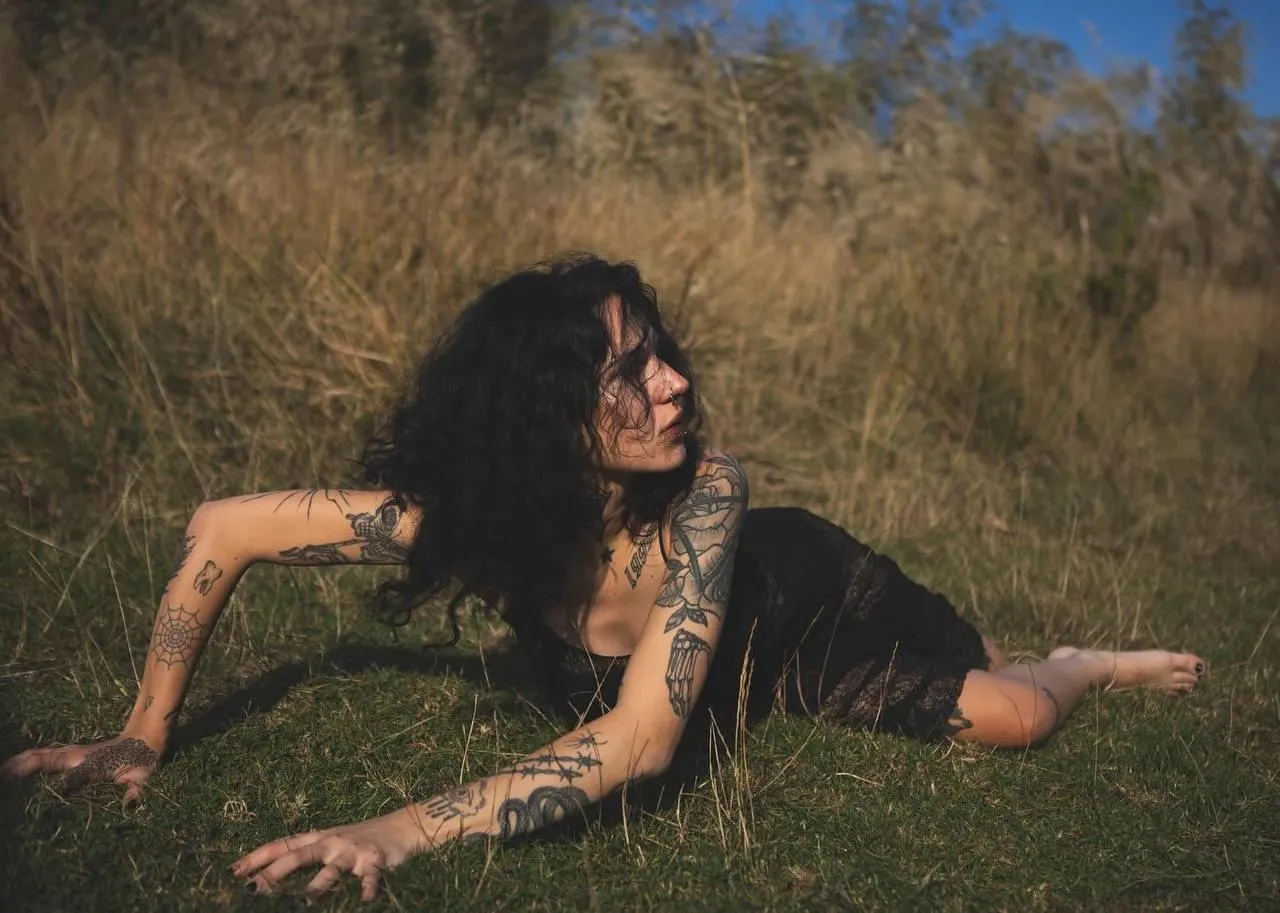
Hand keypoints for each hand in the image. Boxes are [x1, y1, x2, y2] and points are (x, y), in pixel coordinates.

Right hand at [1, 733, 160, 802]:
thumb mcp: (142, 777)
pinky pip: (43, 756)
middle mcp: (74, 755)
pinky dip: (26, 760)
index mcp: (87, 763)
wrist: (147, 736)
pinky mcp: (71, 754)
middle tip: (0, 778)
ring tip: (1, 774)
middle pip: (39, 759)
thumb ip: (137, 790)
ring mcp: (71, 753)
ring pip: (38, 755)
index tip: (22, 789)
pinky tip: (14, 767)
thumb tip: (131, 804)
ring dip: (17, 762)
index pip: (62, 774)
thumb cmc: (144, 759)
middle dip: (16, 768)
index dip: (47, 783)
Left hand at [232, 808, 427, 900]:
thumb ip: (306, 854)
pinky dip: (368, 890)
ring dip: (317, 886)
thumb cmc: (360, 839)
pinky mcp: (375, 861)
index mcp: (318, 838)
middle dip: (275, 873)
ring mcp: (353, 852)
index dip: (258, 856)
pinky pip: (370, 879)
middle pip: (299, 856)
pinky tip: (365, 902)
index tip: (233, 870)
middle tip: (252, 888)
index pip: (282, 845)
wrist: (401, 827)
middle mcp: (332, 842)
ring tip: (303, 903)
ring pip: (331, 870)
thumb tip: (270, 872)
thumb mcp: (331, 842)